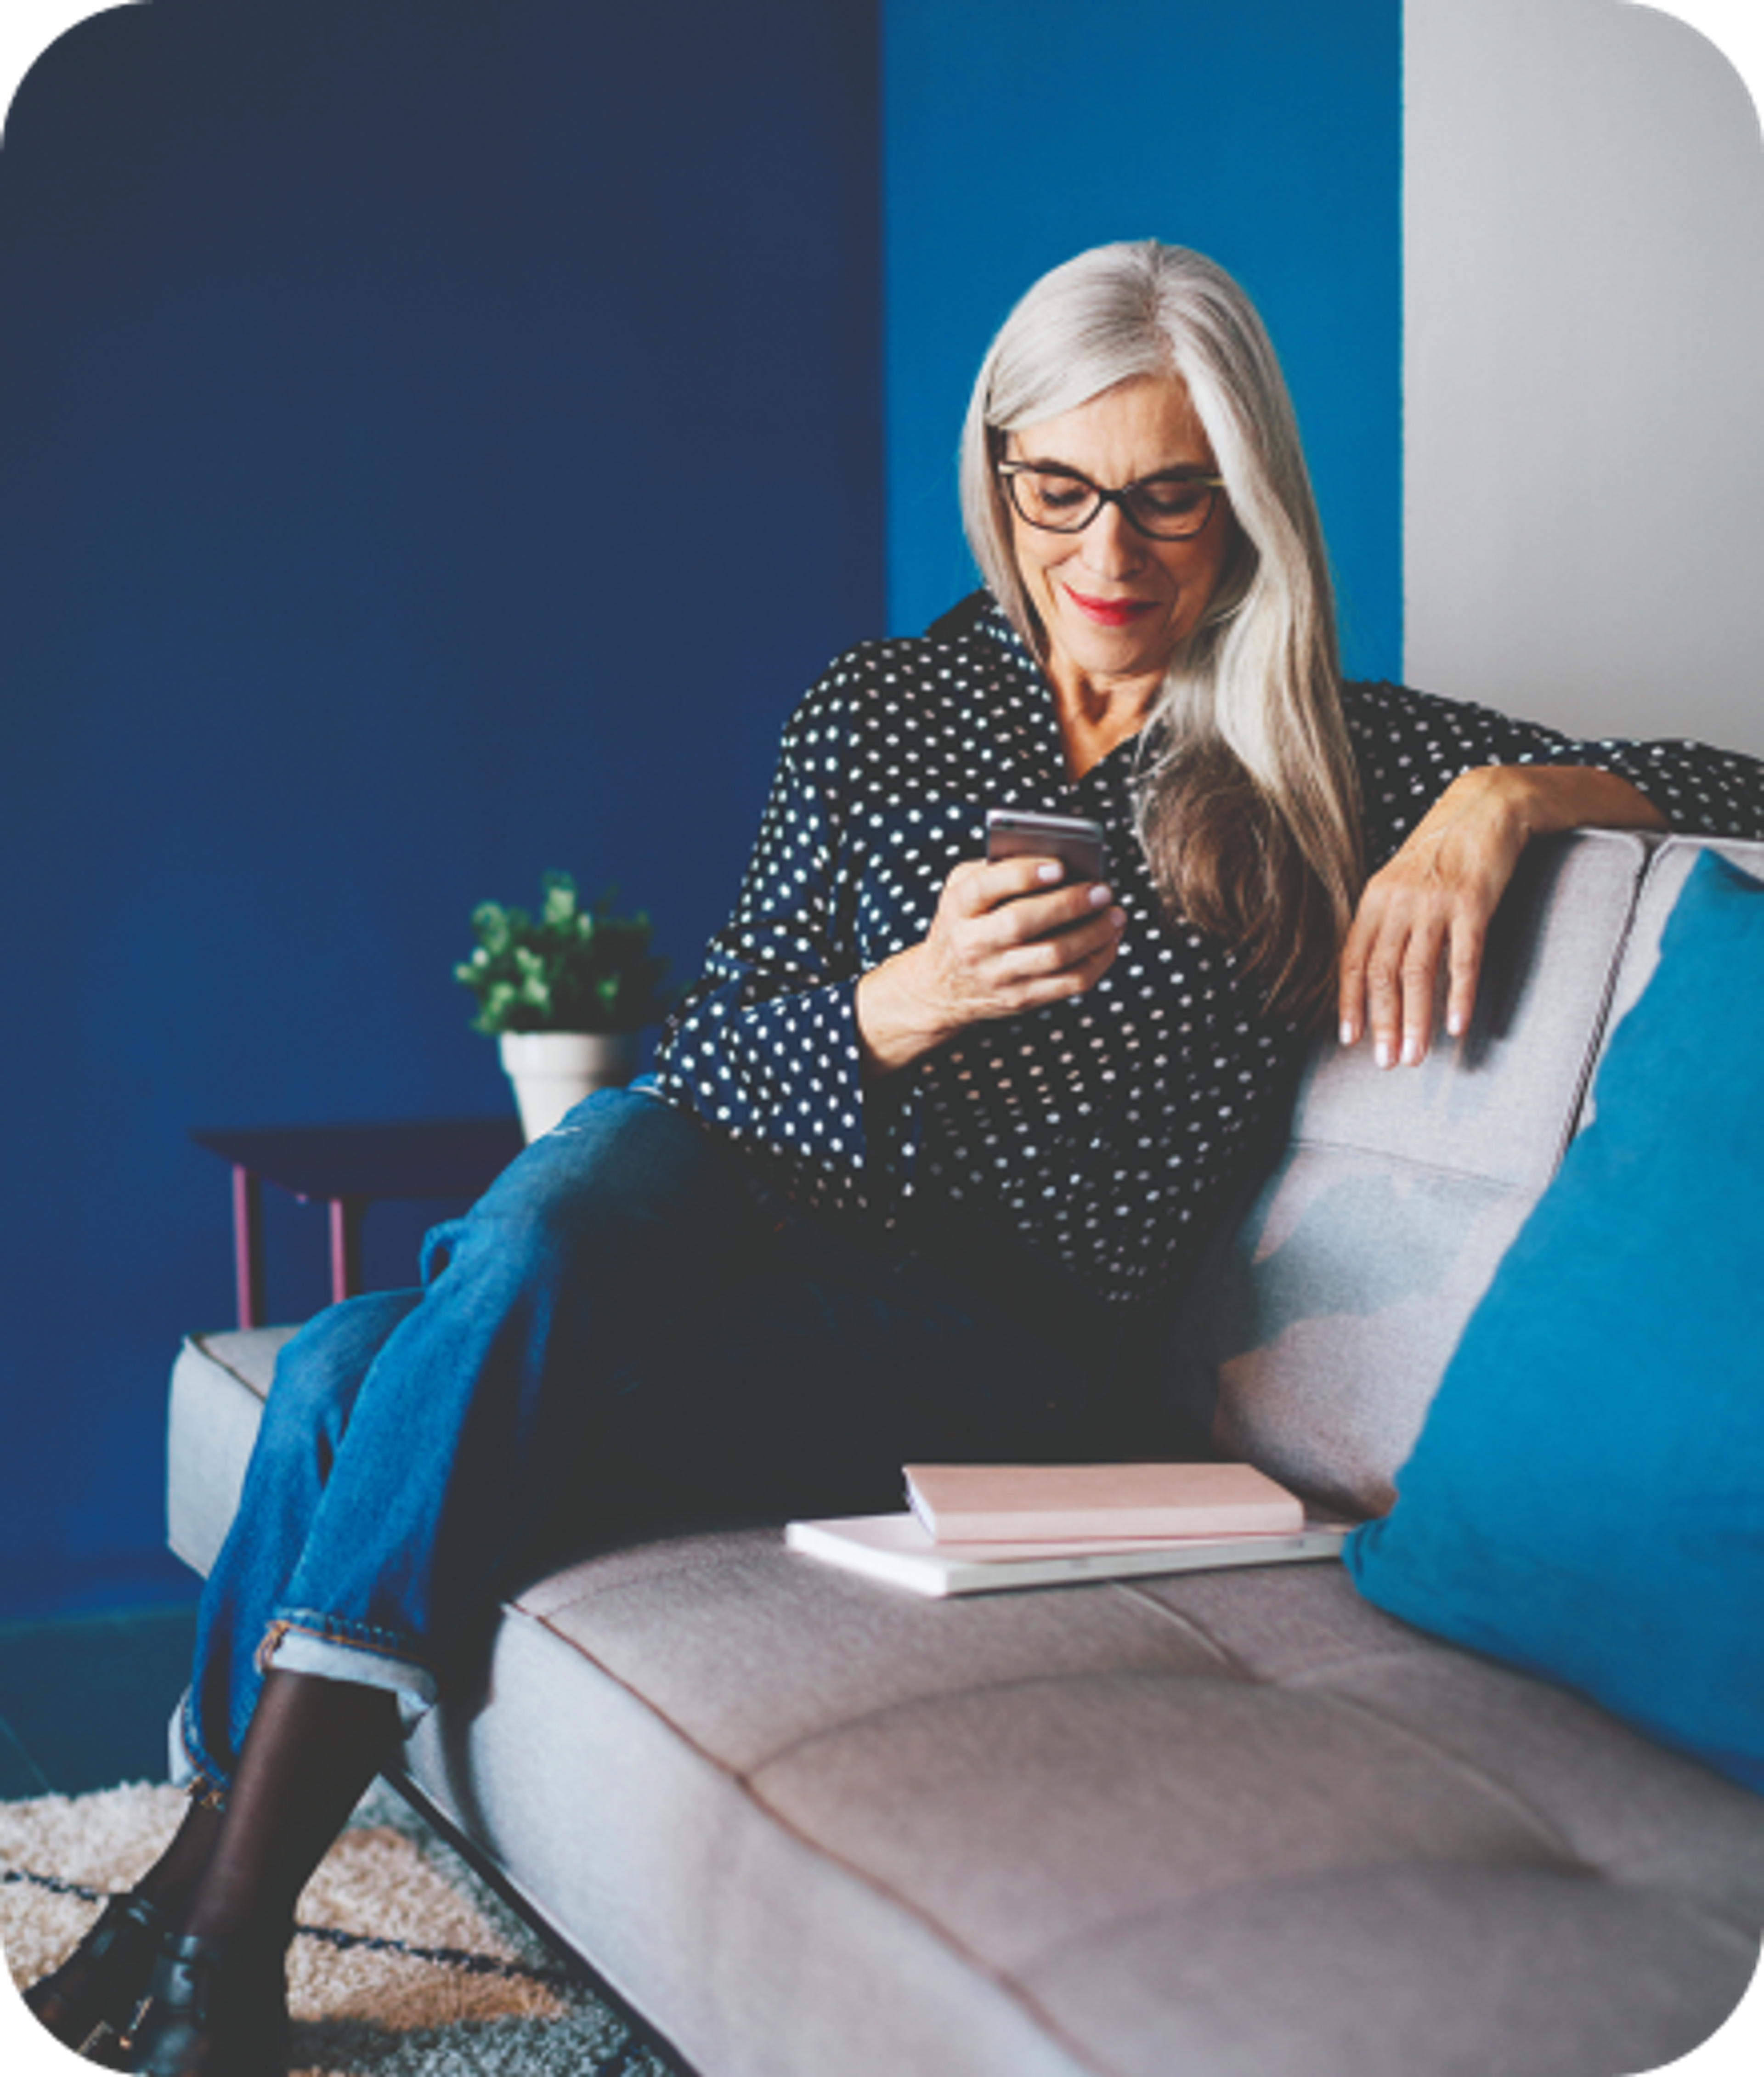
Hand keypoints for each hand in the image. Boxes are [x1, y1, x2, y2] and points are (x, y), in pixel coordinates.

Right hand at [856, 856, 1124, 1073]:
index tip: (1059, 865)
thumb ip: (997, 869)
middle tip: (1102, 890)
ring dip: (1093, 933)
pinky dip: (1098, 960)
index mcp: (958, 907)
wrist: (941, 987)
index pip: (986, 887)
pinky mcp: (1022, 998)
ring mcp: (998, 975)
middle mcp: (973, 943)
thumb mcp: (962, 889)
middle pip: (1023, 922)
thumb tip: (1055, 858)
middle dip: (1069, 904)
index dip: (1024, 875)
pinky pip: (1070, 982)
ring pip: (1054, 955)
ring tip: (1115, 914)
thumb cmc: (963, 924)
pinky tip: (1108, 941)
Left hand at [1337, 764, 1667, 1066]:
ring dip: (1415, 1020)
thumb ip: (1387, 920)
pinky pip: (1463, 958)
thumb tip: (1374, 969)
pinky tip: (1456, 1025)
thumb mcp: (1401, 881)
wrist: (1486, 805)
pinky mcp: (1472, 902)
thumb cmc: (1443, 848)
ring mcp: (1435, 903)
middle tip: (1387, 1062)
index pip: (1352, 960)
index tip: (1349, 1039)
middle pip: (1382, 973)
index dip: (1349, 1003)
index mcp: (1375, 899)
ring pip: (1417, 971)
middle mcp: (1398, 902)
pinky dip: (1458, 994)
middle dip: (1382, 1023)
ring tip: (1415, 1055)